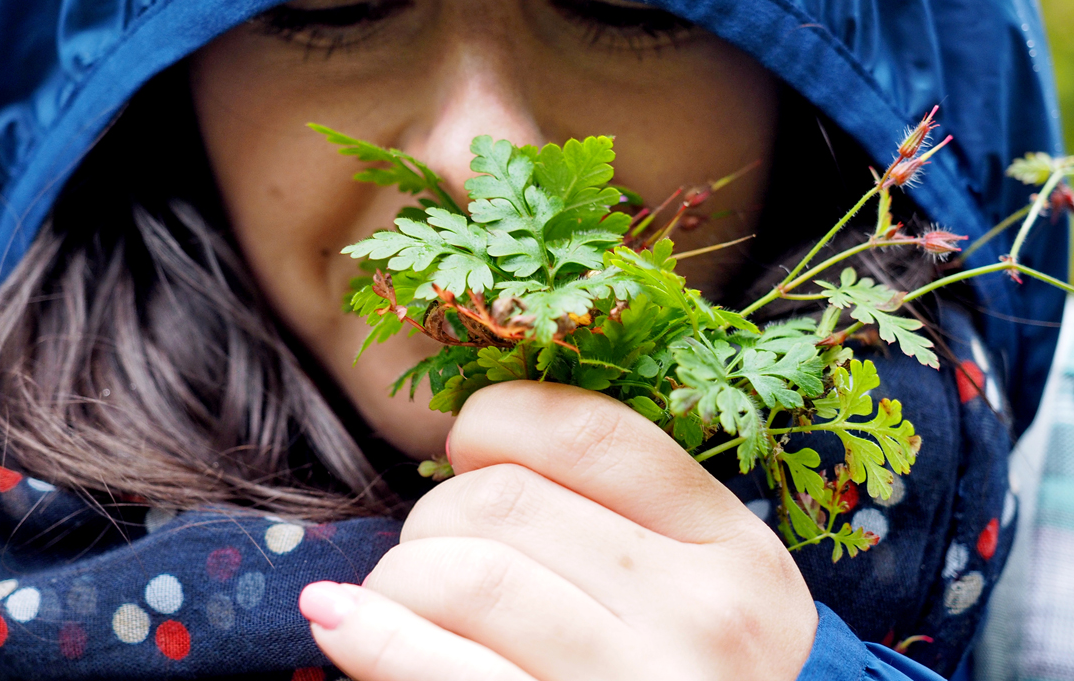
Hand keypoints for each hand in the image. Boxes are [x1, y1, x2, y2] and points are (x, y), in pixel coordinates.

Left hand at [299, 381, 817, 680]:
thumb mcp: (687, 593)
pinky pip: (435, 666)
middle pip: (508, 502)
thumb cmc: (666, 677)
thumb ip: (613, 513)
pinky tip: (337, 616)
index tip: (469, 443)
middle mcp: (706, 620)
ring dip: (401, 576)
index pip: (587, 432)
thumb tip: (466, 431)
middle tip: (433, 544)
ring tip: (400, 595)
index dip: (499, 418)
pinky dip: (370, 633)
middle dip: (438, 510)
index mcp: (736, 553)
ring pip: (465, 576)